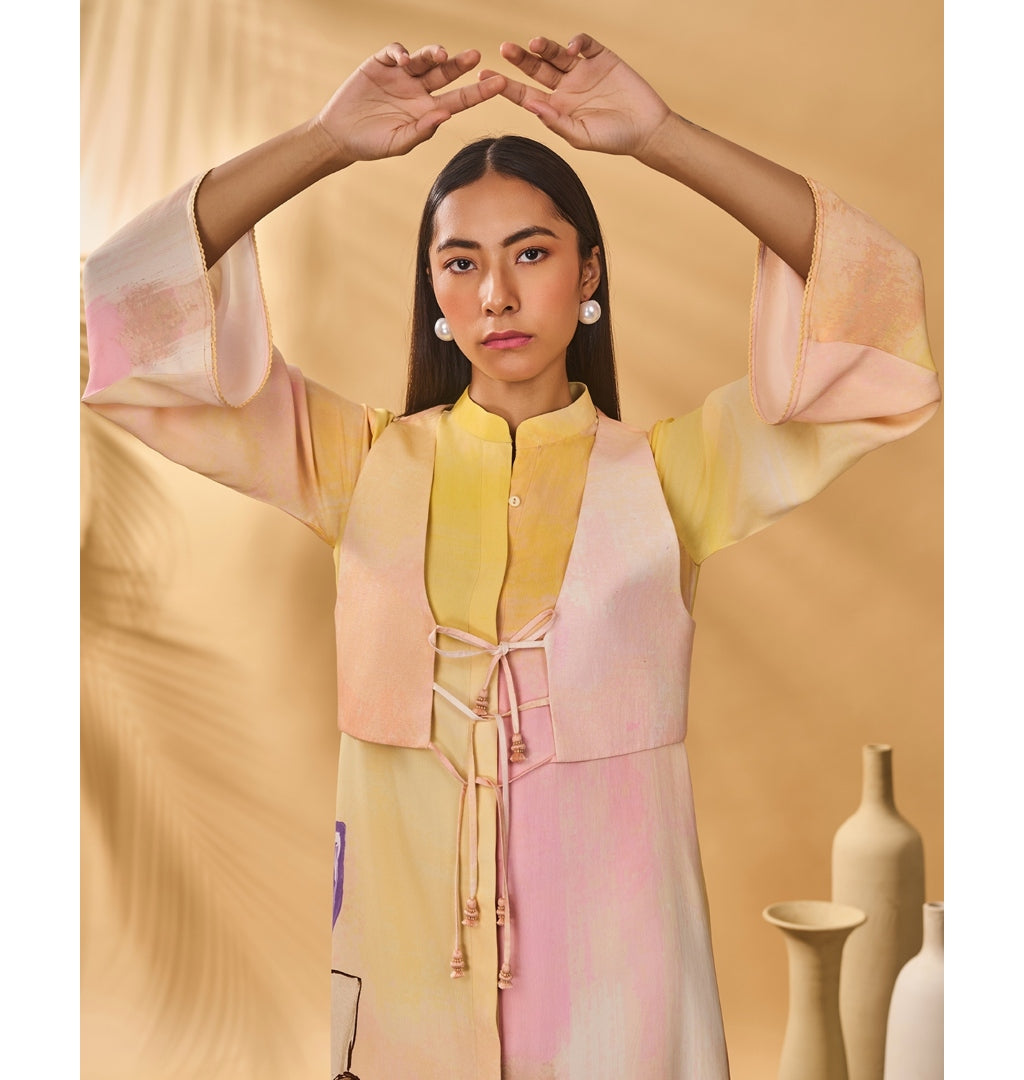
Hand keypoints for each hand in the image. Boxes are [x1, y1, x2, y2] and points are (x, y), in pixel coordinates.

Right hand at [316, 43, 505, 163]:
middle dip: (460, 64)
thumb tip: (445, 114)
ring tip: (439, 55)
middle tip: (475, 57)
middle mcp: (418, 89)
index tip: (500, 84)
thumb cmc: (372, 144)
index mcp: (428, 110)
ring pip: (423, 58)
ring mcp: (401, 75)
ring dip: (432, 54)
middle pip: (445, 73)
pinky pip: (396, 52)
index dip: (479, 91)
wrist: (340, 135)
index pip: (460, 98)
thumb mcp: (398, 143)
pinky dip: (401, 53)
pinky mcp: (381, 63)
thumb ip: (421, 130)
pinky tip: (403, 61)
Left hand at [481, 34, 671, 156]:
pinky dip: (577, 42)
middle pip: (536, 69)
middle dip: (520, 59)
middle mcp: (566, 87)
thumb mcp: (581, 136)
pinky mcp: (601, 57)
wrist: (647, 130)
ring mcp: (582, 71)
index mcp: (556, 107)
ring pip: (557, 54)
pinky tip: (573, 48)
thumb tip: (531, 104)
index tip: (485, 75)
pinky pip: (584, 44)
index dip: (505, 85)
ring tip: (536, 44)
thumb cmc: (614, 139)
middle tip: (505, 49)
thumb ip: (556, 121)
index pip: (525, 93)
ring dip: (545, 46)